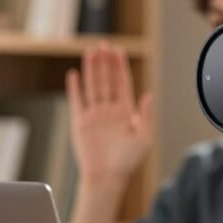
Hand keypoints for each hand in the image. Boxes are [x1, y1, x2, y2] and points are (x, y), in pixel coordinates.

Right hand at [66, 44, 152, 183]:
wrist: (107, 178)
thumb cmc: (127, 161)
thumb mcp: (145, 137)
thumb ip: (146, 115)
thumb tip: (148, 94)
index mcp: (125, 111)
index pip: (122, 83)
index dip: (120, 67)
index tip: (118, 51)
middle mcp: (109, 110)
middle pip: (106, 80)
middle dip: (105, 62)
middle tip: (103, 44)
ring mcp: (94, 115)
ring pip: (92, 86)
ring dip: (91, 69)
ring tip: (90, 52)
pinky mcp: (80, 122)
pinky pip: (77, 101)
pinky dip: (75, 88)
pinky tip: (74, 74)